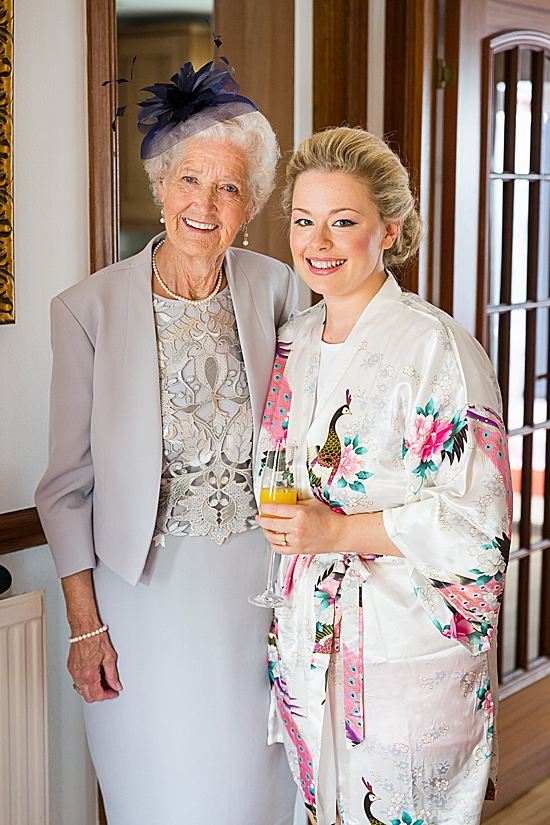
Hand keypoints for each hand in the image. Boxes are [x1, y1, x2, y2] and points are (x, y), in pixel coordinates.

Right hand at [62, 569, 121, 702]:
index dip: (108, 695)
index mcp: (89, 674)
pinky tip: (95, 673)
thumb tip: (116, 685)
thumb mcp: (109, 656)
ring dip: (93, 688)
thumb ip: (112, 674)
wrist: (84, 627)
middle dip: (100, 694)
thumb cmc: (96, 637)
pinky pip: (78, 681)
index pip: (98, 695)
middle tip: (109, 687)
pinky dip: (87, 681)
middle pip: (88, 696)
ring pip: (82, 690)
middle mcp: (79, 675)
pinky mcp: (71, 667)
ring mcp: (73, 671)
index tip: (114, 692)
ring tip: (103, 679)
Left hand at [256, 499, 403, 558]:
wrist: (339, 534)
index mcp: (300, 513)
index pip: (275, 509)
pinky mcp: (298, 550)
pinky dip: (274, 544)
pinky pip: (279, 549)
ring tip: (266, 528)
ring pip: (273, 537)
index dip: (265, 507)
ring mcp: (296, 540)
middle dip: (261, 519)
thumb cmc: (329, 519)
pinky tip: (274, 539)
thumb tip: (285, 501)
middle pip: (270, 523)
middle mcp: (296, 527)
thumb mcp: (312, 504)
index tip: (262, 506)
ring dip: (266, 532)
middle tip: (260, 517)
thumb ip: (297, 502)